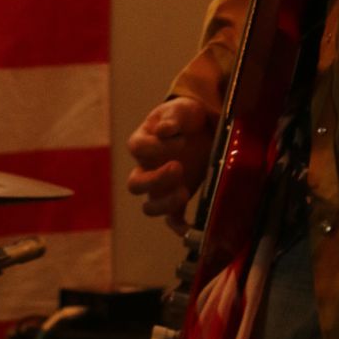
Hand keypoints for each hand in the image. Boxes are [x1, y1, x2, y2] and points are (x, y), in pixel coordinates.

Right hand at [126, 96, 213, 232]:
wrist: (202, 129)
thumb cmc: (185, 117)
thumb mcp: (181, 110)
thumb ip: (172, 117)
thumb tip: (164, 131)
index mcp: (142, 142)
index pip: (138, 148)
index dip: (157, 146)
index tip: (181, 139)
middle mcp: (146, 167)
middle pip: (135, 184)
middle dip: (155, 180)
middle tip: (178, 168)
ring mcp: (160, 187)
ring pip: (149, 206)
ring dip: (164, 204)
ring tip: (185, 192)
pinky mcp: (177, 199)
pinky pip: (173, 219)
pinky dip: (180, 227)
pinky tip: (190, 228)